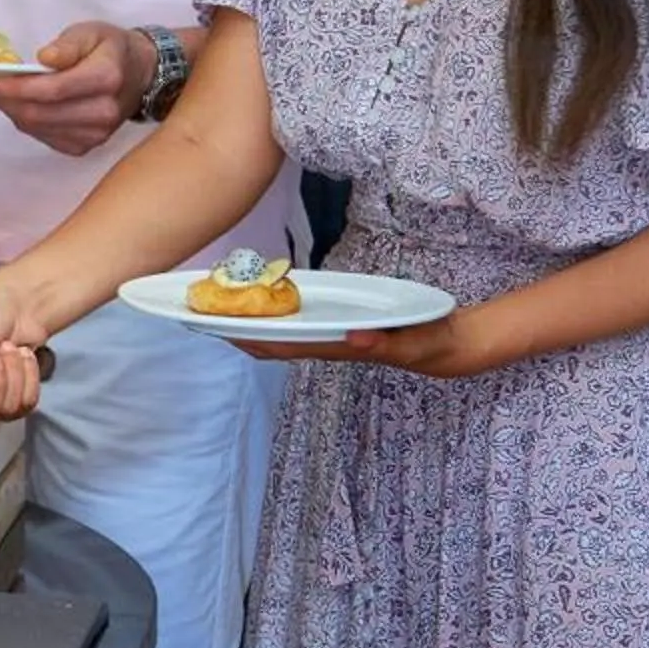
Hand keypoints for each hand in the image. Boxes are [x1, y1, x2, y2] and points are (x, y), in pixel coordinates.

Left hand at [0, 19, 151, 157]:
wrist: (138, 76)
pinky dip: (24, 121)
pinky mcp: (85, 146)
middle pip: (40, 112)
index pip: (52, 89)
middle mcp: (103, 111)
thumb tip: (43, 58)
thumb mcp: (91, 32)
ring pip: (37, 127)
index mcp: (106, 78)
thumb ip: (68, 44)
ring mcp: (95, 134)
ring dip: (9, 110)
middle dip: (2, 100)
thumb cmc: (109, 49)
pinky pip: (43, 137)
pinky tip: (16, 105)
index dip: (14, 88)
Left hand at [236, 308, 492, 378]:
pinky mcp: (342, 325)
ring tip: (220, 303)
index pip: (286, 346)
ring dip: (254, 320)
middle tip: (201, 311)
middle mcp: (330, 343)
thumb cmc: (429, 344)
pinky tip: (263, 300)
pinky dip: (277, 311)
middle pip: (276, 340)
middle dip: (240, 329)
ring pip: (285, 330)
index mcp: (340, 347)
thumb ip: (386, 343)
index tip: (218, 329)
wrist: (448, 347)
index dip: (251, 339)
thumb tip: (352, 337)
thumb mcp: (414, 343)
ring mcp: (334, 335)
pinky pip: (300, 319)